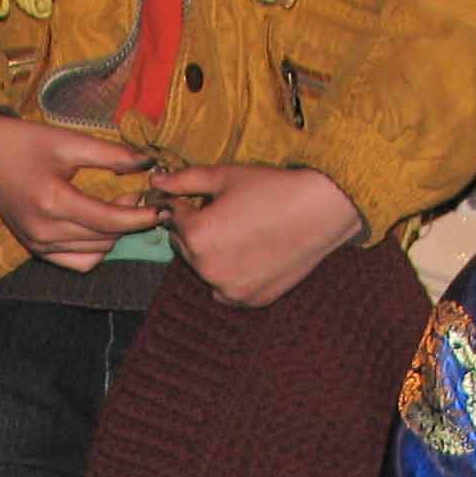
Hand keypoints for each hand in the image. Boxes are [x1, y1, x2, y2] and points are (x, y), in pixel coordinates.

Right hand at [0, 112, 161, 271]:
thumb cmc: (24, 142)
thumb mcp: (69, 141)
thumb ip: (112, 154)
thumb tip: (149, 163)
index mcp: (53, 201)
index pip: (110, 220)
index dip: (141, 215)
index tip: (163, 206)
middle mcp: (44, 230)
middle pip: (106, 238)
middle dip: (131, 221)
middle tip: (141, 196)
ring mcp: (38, 244)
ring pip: (95, 252)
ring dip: (115, 234)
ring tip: (122, 208)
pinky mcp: (35, 249)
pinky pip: (77, 262)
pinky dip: (95, 249)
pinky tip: (100, 227)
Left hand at [147, 164, 365, 307]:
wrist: (322, 210)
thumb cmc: (273, 188)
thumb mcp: (225, 176)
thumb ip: (184, 181)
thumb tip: (153, 183)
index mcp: (197, 234)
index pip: (171, 218)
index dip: (181, 203)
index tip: (194, 197)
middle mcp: (207, 267)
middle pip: (184, 247)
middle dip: (194, 230)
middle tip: (223, 213)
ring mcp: (228, 288)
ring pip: (203, 269)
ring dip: (210, 254)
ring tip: (239, 232)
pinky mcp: (249, 300)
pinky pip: (225, 289)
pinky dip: (230, 275)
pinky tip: (249, 255)